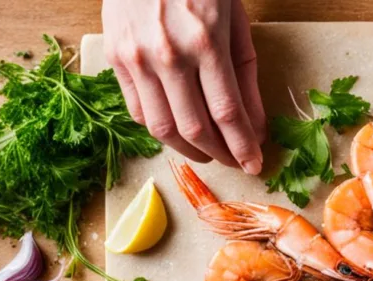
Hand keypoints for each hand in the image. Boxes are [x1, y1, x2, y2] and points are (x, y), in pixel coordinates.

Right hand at [102, 0, 266, 173]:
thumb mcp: (235, 24)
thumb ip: (246, 79)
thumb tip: (255, 127)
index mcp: (206, 43)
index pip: (228, 113)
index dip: (243, 147)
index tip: (255, 165)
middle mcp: (168, 55)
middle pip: (195, 129)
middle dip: (220, 155)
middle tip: (235, 162)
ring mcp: (137, 58)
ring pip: (162, 128)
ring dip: (189, 151)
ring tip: (209, 153)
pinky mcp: (116, 58)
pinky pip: (138, 111)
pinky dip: (161, 130)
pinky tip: (180, 132)